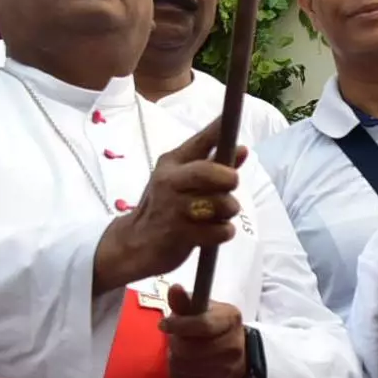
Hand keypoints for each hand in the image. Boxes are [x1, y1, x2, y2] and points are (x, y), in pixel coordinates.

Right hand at [98, 124, 240, 291]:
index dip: (221, 134)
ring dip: (228, 210)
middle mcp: (169, 182)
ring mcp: (174, 208)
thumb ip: (211, 164)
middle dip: (228, 178)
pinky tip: (213, 232)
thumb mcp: (180, 180)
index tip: (240, 135)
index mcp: (170, 164)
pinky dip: (223, 231)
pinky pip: (220, 230)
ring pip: (219, 203)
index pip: (200, 141)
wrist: (136, 244)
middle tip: (231, 186)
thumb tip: (242, 150)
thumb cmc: (164, 207)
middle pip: (208, 172)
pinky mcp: (181, 235)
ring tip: (218, 215)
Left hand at [161, 290, 252, 377]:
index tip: (164, 324)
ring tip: (180, 351)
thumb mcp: (203, 308)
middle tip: (175, 338)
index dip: (179, 325)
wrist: (237, 355)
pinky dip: (177, 372)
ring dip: (174, 357)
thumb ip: (185, 301)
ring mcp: (226, 370)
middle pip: (190, 349)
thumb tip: (174, 288)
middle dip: (175, 343)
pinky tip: (184, 364)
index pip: (203, 325)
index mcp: (231, 319)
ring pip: (183, 366)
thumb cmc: (214, 326)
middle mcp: (233, 347)